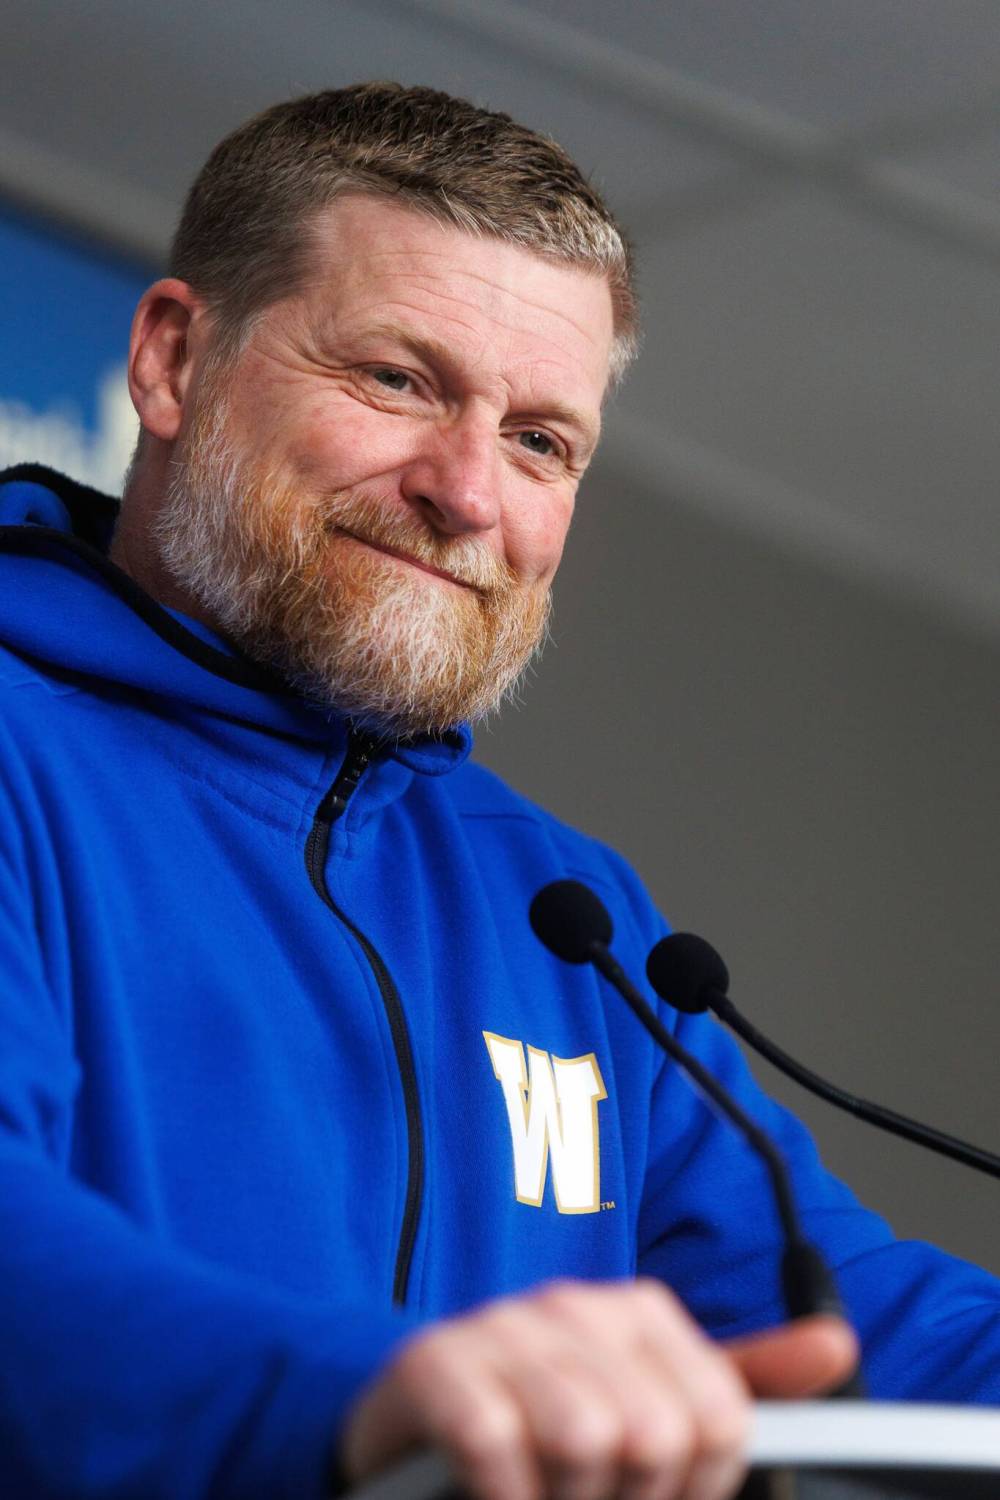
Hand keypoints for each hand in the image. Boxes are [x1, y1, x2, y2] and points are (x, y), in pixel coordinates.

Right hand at [339, 1279, 857, 1499]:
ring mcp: (500, 1325)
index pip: (721, 1419)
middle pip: (657, 1434)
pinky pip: (496, 1442)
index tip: (650, 1493)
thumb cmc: (541, 1426)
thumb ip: (740, 1383)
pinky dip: (502, 1493)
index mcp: (636, 1311)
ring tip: (540, 1493)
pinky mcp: (433, 1363)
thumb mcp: (646, 1404)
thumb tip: (836, 1345)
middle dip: (625, 1497)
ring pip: (584, 1434)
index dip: (694, 1489)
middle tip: (585, 1497)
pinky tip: (491, 1492)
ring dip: (561, 1498)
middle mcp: (572, 1304)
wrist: (414, 1425)